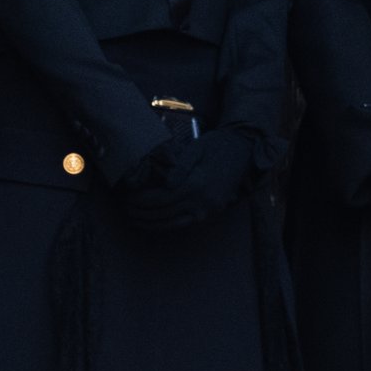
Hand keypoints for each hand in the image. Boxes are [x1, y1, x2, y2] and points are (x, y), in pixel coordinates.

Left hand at [123, 128, 254, 232]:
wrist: (243, 149)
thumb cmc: (216, 144)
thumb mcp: (197, 148)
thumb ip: (180, 167)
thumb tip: (165, 184)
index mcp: (197, 184)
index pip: (161, 199)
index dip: (142, 201)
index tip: (128, 198)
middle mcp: (203, 202)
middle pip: (164, 213)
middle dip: (143, 213)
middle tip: (126, 209)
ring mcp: (209, 210)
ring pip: (173, 224)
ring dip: (152, 223)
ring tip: (135, 218)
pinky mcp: (212, 212)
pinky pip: (185, 224)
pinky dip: (167, 225)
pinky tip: (155, 221)